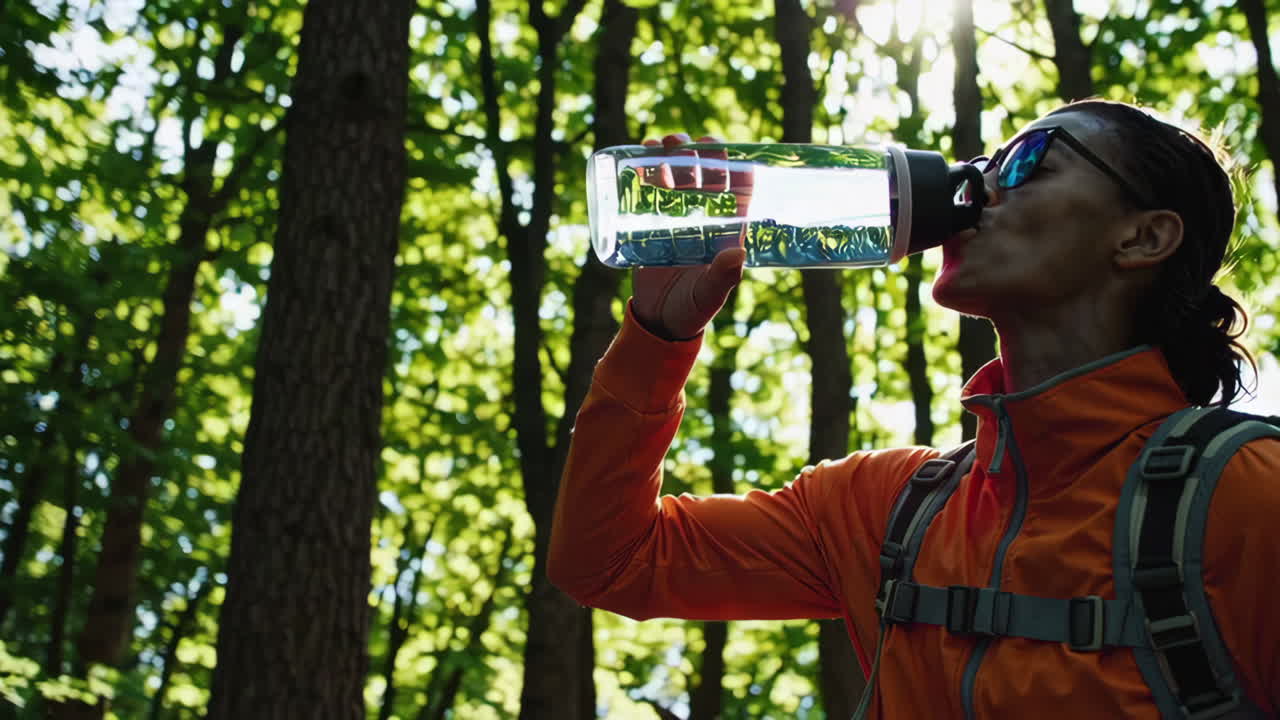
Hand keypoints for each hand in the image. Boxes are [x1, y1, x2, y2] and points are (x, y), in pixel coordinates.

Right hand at [631, 133, 749, 339]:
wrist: (657, 321)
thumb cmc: (691, 310)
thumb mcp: (708, 295)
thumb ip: (723, 279)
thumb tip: (737, 253)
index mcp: (729, 226)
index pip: (738, 184)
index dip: (732, 160)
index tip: (718, 148)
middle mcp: (706, 215)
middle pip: (706, 171)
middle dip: (695, 152)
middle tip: (680, 148)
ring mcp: (678, 214)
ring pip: (679, 172)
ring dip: (672, 153)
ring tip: (659, 145)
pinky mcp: (651, 219)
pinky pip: (651, 185)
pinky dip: (647, 164)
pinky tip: (641, 153)